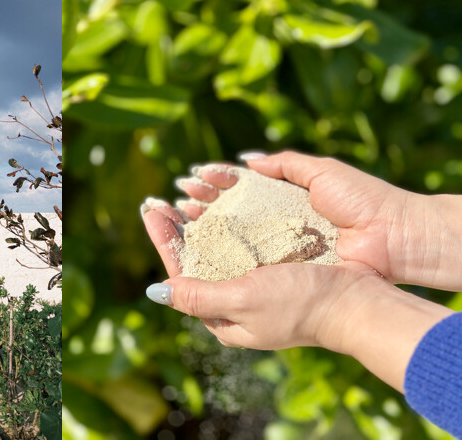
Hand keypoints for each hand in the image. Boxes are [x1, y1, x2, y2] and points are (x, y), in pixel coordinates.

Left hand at [142, 200, 452, 391]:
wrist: (358, 302)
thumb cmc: (300, 304)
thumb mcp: (243, 300)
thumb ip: (199, 296)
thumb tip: (154, 291)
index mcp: (221, 317)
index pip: (180, 272)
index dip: (164, 239)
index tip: (151, 208)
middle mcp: (234, 301)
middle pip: (195, 259)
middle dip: (177, 228)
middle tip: (161, 198)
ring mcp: (256, 285)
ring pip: (217, 248)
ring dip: (199, 220)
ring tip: (186, 193)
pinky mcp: (276, 269)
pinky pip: (244, 242)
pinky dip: (229, 221)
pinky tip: (222, 203)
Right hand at [175, 151, 461, 290]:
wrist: (390, 236)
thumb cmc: (360, 201)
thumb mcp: (321, 172)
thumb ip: (284, 164)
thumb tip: (246, 160)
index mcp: (284, 198)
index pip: (241, 188)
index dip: (215, 183)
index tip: (192, 178)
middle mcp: (277, 225)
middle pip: (229, 213)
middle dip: (200, 205)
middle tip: (174, 199)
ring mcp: (279, 249)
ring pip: (232, 238)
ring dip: (202, 228)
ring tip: (178, 217)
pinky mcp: (284, 270)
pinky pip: (247, 262)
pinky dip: (221, 255)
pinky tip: (199, 246)